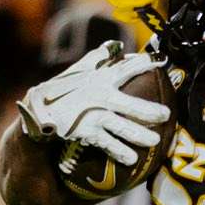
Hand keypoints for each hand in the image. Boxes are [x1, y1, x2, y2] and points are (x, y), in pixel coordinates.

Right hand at [17, 43, 169, 167]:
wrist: (38, 111)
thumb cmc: (62, 89)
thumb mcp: (79, 70)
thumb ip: (97, 58)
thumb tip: (114, 45)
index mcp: (100, 78)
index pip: (125, 68)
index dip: (143, 64)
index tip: (161, 62)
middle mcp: (100, 95)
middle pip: (131, 104)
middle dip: (150, 111)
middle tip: (166, 116)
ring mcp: (94, 114)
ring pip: (123, 127)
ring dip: (140, 135)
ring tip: (155, 142)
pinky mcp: (86, 131)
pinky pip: (107, 143)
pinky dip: (119, 151)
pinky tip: (131, 159)